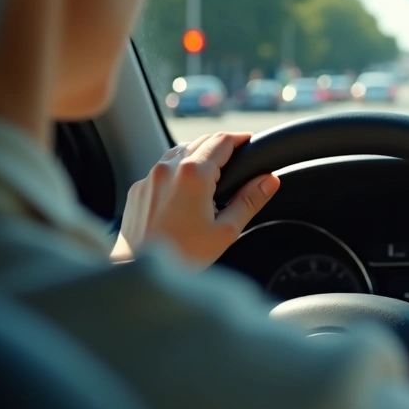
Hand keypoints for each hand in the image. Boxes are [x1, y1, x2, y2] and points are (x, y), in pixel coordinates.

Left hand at [113, 132, 279, 268]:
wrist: (139, 270)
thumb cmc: (182, 256)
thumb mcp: (225, 230)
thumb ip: (250, 201)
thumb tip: (270, 181)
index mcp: (193, 174)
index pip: (221, 141)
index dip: (240, 138)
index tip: (250, 141)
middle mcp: (168, 168)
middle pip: (201, 141)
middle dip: (221, 145)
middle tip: (237, 158)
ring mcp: (150, 177)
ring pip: (179, 151)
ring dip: (198, 154)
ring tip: (213, 172)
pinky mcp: (138, 189)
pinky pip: (161, 168)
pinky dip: (177, 170)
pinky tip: (186, 189)